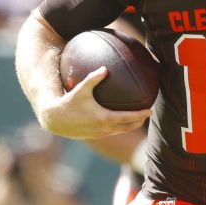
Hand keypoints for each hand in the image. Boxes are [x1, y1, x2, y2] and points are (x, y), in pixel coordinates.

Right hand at [37, 67, 151, 139]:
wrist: (55, 120)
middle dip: (139, 121)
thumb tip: (105, 68)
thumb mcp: (81, 89)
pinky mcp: (94, 136)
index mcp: (104, 118)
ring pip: (120, 131)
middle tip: (148, 114)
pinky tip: (121, 121)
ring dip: (130, 126)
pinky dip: (120, 128)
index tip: (150, 110)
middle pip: (127, 127)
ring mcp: (99, 134)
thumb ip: (93, 78)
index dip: (141, 115)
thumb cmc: (68, 103)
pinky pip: (111, 132)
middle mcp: (104, 128)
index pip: (128, 118)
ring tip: (138, 118)